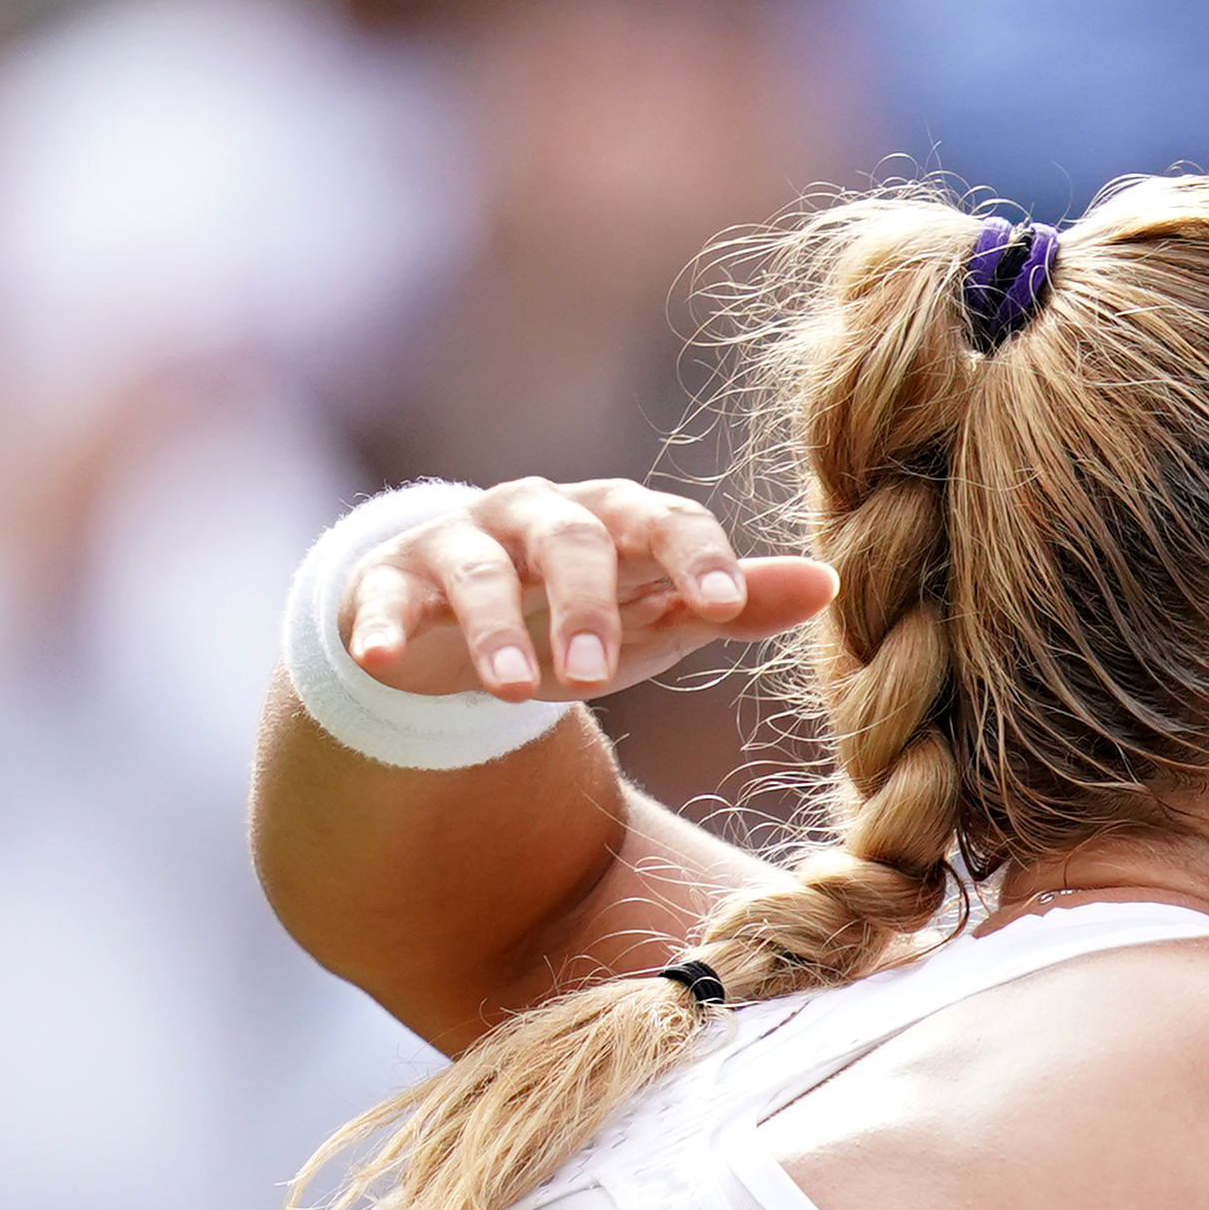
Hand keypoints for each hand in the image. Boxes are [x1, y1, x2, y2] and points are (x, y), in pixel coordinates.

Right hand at [344, 477, 839, 705]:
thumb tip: (829, 584)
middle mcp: (537, 518)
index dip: (694, 556)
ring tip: (515, 691)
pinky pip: (382, 598)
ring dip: (495, 627)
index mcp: (614, 521)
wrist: (460, 621)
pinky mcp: (390, 582)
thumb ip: (732, 603)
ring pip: (478, 570)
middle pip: (569, 542)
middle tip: (596, 676)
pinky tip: (381, 657)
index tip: (723, 604)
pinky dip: (379, 624)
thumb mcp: (659, 615)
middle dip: (585, 606)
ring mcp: (460, 545)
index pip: (663, 520)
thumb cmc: (580, 615)